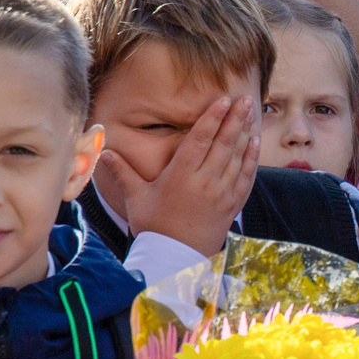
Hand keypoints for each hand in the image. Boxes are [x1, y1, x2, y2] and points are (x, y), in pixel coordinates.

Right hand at [96, 96, 260, 257]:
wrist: (175, 259)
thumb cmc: (153, 227)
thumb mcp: (136, 198)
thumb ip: (123, 172)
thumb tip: (103, 151)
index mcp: (181, 176)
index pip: (200, 139)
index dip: (213, 117)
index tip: (223, 99)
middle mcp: (205, 181)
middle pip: (224, 143)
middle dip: (235, 118)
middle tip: (245, 99)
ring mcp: (222, 193)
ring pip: (238, 157)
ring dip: (245, 133)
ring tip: (251, 112)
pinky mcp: (232, 205)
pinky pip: (246, 176)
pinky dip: (251, 158)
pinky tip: (254, 142)